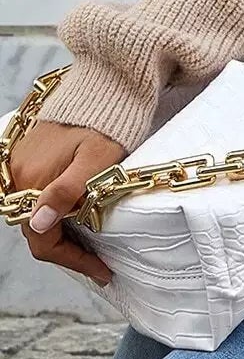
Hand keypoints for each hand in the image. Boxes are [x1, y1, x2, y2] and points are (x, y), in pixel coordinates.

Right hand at [9, 119, 126, 286]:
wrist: (106, 88)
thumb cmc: (107, 126)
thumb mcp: (95, 162)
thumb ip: (65, 193)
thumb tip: (36, 223)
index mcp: (35, 181)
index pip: (44, 240)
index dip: (74, 260)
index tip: (103, 270)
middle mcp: (20, 175)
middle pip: (38, 230)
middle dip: (68, 250)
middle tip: (99, 261)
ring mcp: (22, 165)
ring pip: (36, 214)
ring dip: (60, 232)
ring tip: (90, 243)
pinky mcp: (28, 156)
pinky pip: (36, 195)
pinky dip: (54, 212)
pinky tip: (76, 215)